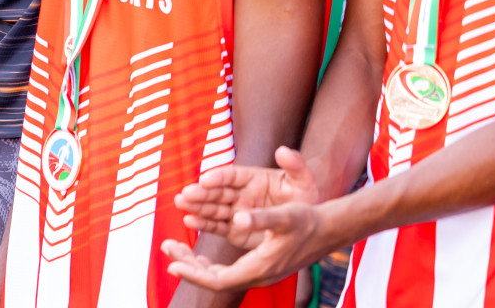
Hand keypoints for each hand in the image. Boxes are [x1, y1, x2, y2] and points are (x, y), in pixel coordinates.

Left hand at [162, 200, 328, 293]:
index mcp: (259, 268)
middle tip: (166, 247)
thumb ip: (261, 218)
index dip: (194, 272)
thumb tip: (237, 218)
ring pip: (218, 274)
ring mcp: (257, 272)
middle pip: (214, 278)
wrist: (328, 229)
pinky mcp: (258, 265)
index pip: (219, 279)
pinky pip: (226, 269)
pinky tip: (197, 252)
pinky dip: (208, 261)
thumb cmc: (306, 221)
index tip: (172, 263)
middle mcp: (257, 275)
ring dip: (194, 261)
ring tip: (173, 246)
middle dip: (188, 264)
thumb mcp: (283, 216)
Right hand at [173, 146, 320, 247]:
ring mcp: (236, 211)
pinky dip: (203, 224)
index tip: (205, 179)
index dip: (218, 177)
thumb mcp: (304, 181)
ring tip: (180, 203)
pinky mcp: (234, 230)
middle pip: (217, 192)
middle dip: (200, 193)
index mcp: (252, 178)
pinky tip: (189, 221)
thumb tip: (283, 150)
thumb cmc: (304, 198)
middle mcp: (240, 193)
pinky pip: (217, 227)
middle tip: (185, 193)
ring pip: (213, 208)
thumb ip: (295, 166)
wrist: (307, 224)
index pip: (232, 176)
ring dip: (196, 205)